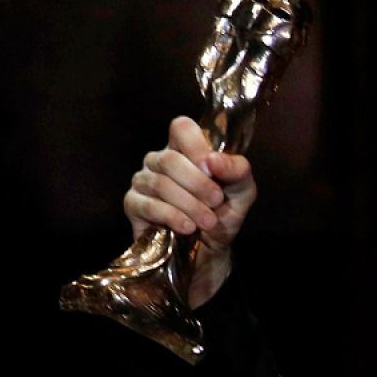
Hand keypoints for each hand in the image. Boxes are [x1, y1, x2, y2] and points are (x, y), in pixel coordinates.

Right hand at [123, 116, 257, 306]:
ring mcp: (143, 181)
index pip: (181, 127)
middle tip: (216, 202)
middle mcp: (160, 160)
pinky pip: (147, 204)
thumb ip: (237, 170)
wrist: (212, 249)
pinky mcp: (133, 204)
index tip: (214, 171)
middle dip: (198, 184)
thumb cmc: (224, 213)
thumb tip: (213, 160)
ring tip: (207, 221)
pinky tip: (187, 227)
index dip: (197, 147)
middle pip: (170, 159)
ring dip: (189, 205)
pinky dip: (171, 216)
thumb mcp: (243, 191)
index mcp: (186, 149)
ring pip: (159, 183)